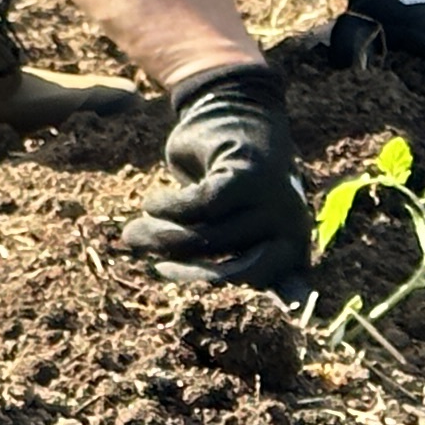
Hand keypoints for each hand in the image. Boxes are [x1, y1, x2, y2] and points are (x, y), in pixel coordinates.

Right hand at [119, 61, 305, 288]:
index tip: (245, 315)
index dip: (248, 298)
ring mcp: (272, 202)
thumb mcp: (227, 220)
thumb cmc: (225, 178)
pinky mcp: (246, 176)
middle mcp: (290, 227)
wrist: (236, 109)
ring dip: (161, 236)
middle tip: (154, 268)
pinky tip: (151, 203)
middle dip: (185, 273)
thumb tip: (172, 277)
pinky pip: (200, 206)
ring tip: (134, 231)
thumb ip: (215, 252)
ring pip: (208, 238)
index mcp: (291, 246)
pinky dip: (169, 208)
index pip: (277, 287)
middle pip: (233, 272)